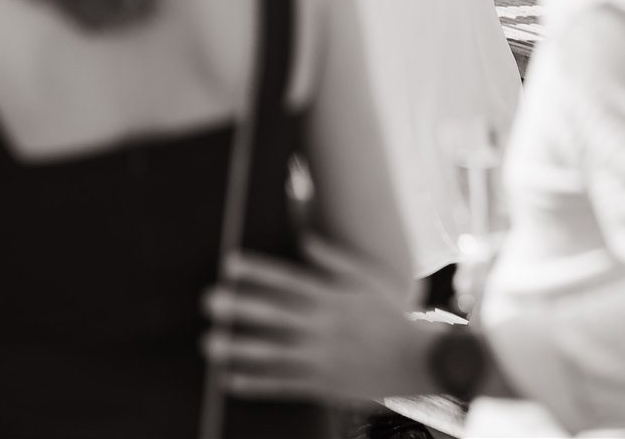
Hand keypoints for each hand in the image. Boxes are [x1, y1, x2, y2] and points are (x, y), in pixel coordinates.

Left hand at [202, 235, 426, 403]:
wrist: (415, 359)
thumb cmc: (390, 314)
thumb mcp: (365, 277)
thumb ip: (332, 259)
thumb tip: (304, 239)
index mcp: (329, 297)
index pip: (286, 280)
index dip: (257, 270)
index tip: (230, 263)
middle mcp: (320, 326)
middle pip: (273, 314)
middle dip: (240, 306)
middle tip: (210, 301)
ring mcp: (320, 357)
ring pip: (272, 352)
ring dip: (238, 348)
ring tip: (209, 343)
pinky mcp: (322, 384)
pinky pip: (283, 385)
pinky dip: (256, 384)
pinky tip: (231, 380)